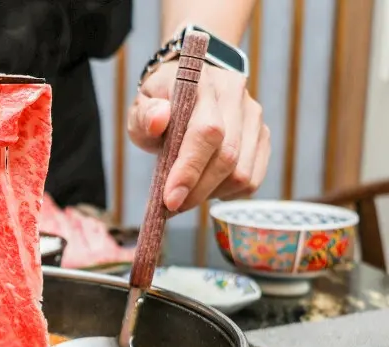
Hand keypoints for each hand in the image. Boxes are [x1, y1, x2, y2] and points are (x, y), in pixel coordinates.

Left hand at [127, 61, 270, 212]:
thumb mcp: (141, 107)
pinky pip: (252, 179)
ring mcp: (253, 117)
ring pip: (242, 173)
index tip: (171, 199)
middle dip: (197, 191)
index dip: (190, 169)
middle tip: (172, 206)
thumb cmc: (159, 104)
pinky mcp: (262, 136)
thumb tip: (158, 121)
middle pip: (227, 156)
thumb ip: (145, 115)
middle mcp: (235, 96)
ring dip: (211, 193)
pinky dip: (227, 193)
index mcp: (203, 84)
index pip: (207, 131)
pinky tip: (207, 187)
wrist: (185, 91)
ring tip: (187, 194)